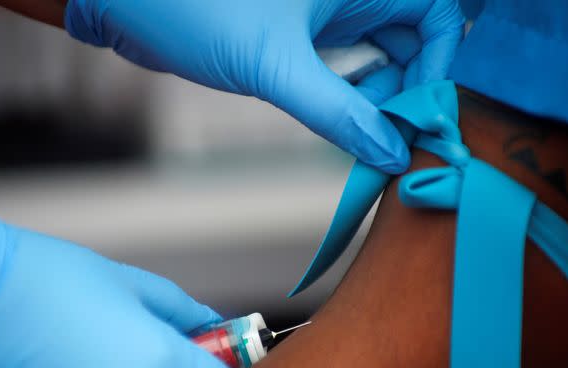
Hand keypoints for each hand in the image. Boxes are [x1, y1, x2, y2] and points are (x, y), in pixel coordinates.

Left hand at [64, 0, 463, 172]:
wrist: (127, 5)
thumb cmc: (195, 10)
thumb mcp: (276, 66)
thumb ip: (339, 112)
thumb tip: (391, 153)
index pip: (435, 15)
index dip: (439, 65)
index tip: (422, 117)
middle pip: (412, 39)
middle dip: (408, 88)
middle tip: (391, 136)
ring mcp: (322, 13)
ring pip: (379, 55)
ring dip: (379, 98)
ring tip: (364, 135)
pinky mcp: (297, 36)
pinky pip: (344, 67)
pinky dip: (350, 96)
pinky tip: (340, 122)